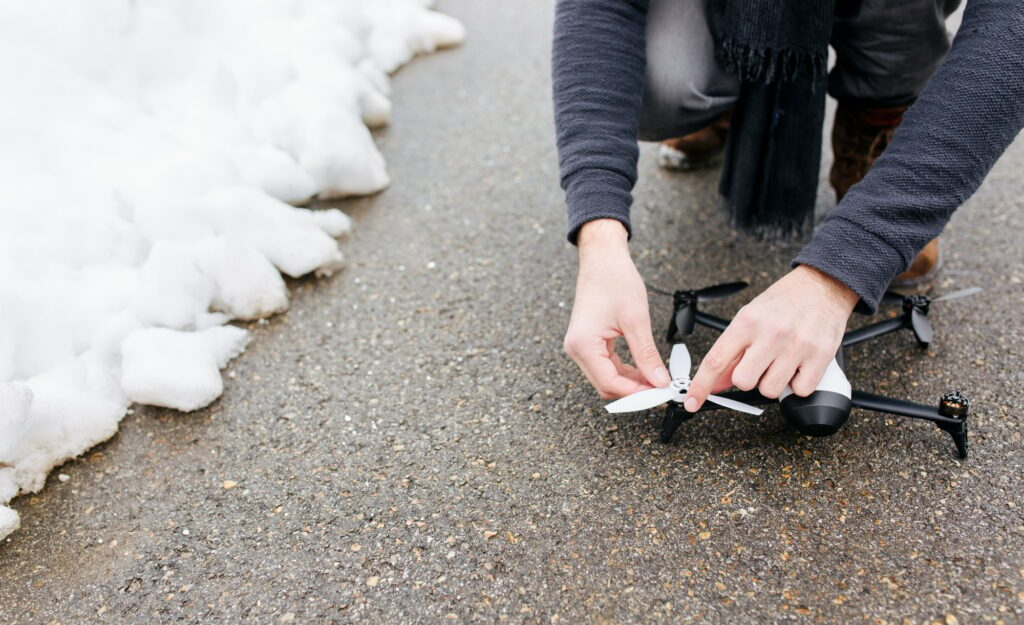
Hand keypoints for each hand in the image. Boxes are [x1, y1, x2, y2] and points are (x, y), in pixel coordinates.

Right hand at [564, 219, 671, 398]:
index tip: (660, 393)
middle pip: (606, 385)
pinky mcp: (587, 342)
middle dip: (635, 391)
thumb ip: (647, 355)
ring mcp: (580, 347)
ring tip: (657, 380)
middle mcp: (577, 349)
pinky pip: (607, 366)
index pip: (611, 383)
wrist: (602, 258)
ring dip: (631, 382)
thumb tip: (659, 381)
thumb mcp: (636, 320)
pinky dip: (625, 371)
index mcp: (583, 345)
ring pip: (607, 378)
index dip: (637, 393)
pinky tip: (644, 369)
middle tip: (661, 389)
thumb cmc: (614, 280)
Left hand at [683, 265, 858, 411]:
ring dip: (772, 382)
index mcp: (747, 322)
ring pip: (770, 390)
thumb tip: (716, 383)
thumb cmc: (783, 303)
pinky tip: (798, 365)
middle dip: (747, 379)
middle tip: (758, 365)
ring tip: (780, 361)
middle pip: (743, 381)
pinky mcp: (820, 356)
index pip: (716, 360)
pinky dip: (797, 384)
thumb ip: (732, 351)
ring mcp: (796, 345)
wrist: (822, 286)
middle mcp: (771, 333)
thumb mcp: (750, 318)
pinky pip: (799, 390)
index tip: (692, 401)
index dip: (701, 385)